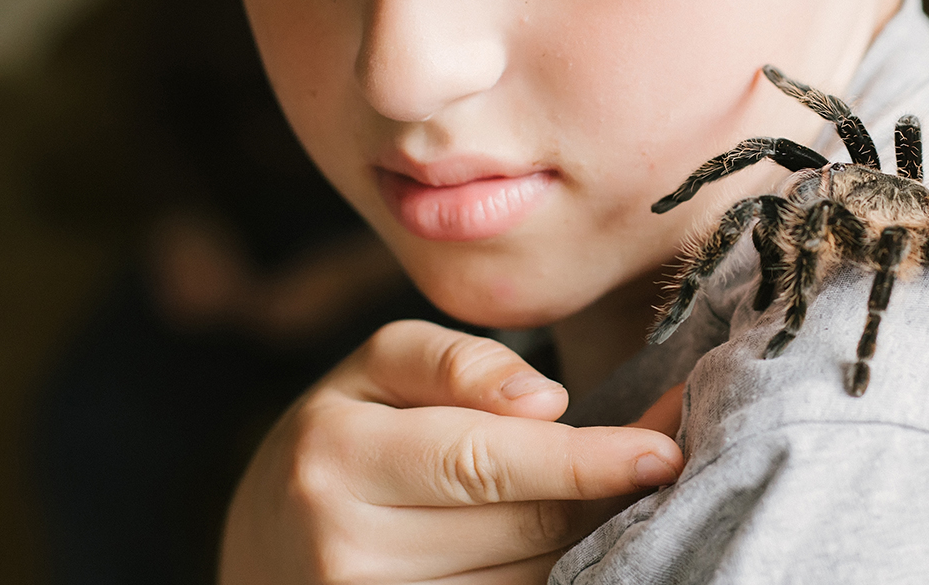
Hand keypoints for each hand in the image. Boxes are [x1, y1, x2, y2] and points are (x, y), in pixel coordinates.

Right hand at [220, 319, 684, 583]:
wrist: (265, 549)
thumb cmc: (341, 437)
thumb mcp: (378, 368)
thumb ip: (457, 363)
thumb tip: (545, 401)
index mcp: (339, 455)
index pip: (487, 462)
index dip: (586, 460)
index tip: (663, 451)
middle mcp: (346, 546)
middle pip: (522, 526)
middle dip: (603, 492)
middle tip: (661, 460)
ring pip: (528, 578)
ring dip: (585, 540)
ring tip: (611, 497)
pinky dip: (552, 575)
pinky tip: (573, 541)